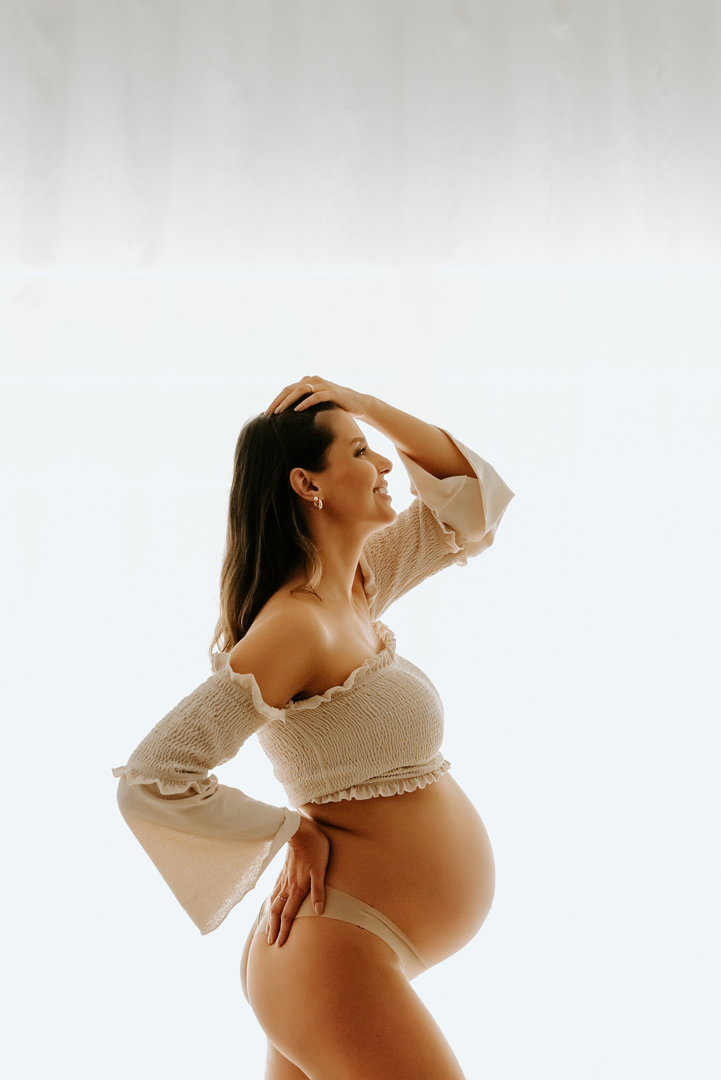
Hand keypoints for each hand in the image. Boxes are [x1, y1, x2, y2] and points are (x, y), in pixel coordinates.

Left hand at [264, 376, 373, 419]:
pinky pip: (316, 396)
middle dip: (278, 401)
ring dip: (288, 401)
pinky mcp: (333, 392)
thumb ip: (304, 404)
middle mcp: (314, 380)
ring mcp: (323, 385)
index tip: (266, 413)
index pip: (287, 389)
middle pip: (290, 388)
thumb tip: (286, 418)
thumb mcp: (317, 405)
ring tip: (280, 412)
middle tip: (268, 413)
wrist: (358, 405)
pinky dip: (306, 403)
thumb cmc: (336, 406)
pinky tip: (297, 410)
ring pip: (301, 390)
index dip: (276, 400)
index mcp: (308, 381)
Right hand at [267, 814, 329, 946]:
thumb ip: (319, 890)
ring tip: (267, 929)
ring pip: (274, 902)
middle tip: (269, 943)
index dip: (284, 930)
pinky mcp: (283, 871)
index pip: (289, 914)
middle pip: (278, 911)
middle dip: (274, 928)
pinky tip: (270, 905)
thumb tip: (319, 911)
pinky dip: (270, 903)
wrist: (300, 830)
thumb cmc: (315, 848)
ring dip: (271, 918)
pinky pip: (274, 891)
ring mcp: (284, 878)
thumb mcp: (321, 869)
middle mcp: (288, 886)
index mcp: (297, 887)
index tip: (279, 944)